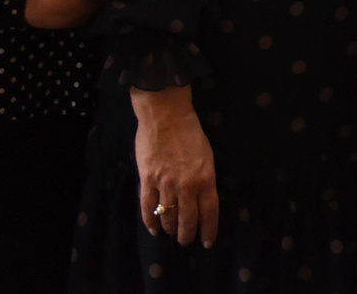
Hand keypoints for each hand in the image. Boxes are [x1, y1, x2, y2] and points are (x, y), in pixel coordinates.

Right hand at [131, 85, 219, 247]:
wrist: (166, 116)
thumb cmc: (190, 132)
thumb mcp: (207, 156)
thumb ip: (204, 178)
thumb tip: (201, 198)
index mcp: (206, 177)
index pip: (209, 211)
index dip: (208, 229)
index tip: (207, 241)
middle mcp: (187, 184)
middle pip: (188, 219)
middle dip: (187, 234)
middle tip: (186, 241)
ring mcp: (166, 183)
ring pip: (168, 215)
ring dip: (170, 228)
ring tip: (171, 232)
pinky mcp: (147, 179)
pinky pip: (148, 207)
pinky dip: (150, 221)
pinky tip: (154, 228)